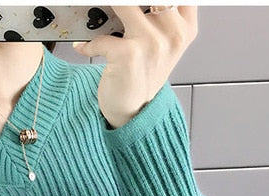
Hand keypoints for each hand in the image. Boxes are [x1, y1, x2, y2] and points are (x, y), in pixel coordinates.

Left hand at [72, 6, 197, 127]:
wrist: (134, 112)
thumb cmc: (143, 73)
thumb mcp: (160, 41)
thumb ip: (155, 13)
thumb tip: (124, 3)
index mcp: (185, 25)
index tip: (131, 1)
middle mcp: (173, 32)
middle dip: (122, 1)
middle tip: (113, 4)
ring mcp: (152, 43)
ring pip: (124, 3)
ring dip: (104, 6)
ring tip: (93, 9)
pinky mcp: (129, 55)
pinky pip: (101, 36)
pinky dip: (87, 42)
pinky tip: (83, 47)